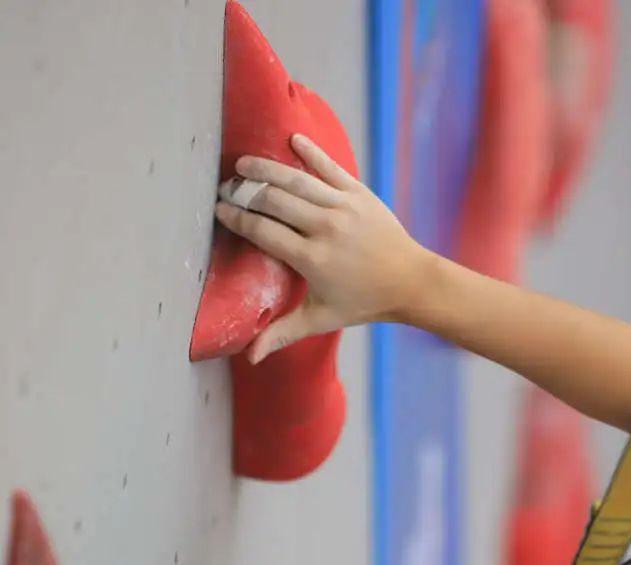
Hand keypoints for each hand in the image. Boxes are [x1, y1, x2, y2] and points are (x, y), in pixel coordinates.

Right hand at [214, 133, 431, 362]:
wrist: (410, 281)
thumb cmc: (363, 302)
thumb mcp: (321, 319)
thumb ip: (282, 332)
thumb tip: (249, 356)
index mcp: (311, 258)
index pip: (263, 231)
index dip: (237, 219)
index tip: (220, 210)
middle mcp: (325, 228)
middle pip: (274, 200)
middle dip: (245, 191)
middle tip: (226, 186)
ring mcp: (342, 206)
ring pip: (296, 179)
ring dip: (266, 169)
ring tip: (244, 164)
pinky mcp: (358, 192)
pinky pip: (329, 167)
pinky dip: (310, 152)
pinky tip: (291, 140)